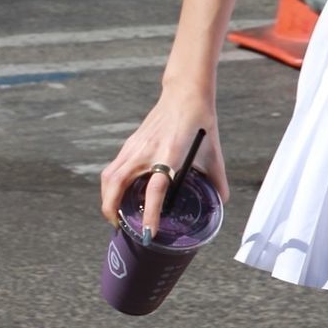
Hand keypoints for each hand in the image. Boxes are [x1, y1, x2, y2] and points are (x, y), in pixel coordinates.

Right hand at [99, 92, 229, 237]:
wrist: (186, 95)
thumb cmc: (202, 124)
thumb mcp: (214, 155)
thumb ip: (217, 181)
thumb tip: (221, 203)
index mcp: (170, 155)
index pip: (155, 190)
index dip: (151, 213)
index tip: (148, 233)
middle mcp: (147, 151)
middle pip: (117, 183)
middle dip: (112, 209)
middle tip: (119, 227)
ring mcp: (135, 146)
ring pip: (109, 176)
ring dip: (107, 198)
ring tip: (114, 215)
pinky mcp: (130, 143)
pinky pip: (113, 167)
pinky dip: (110, 185)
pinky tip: (117, 195)